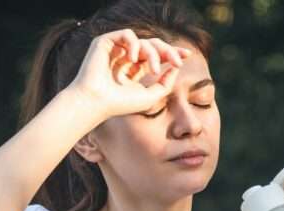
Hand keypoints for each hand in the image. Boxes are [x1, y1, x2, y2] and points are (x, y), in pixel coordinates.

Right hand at [69, 28, 190, 119]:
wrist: (96, 103)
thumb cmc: (120, 104)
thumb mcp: (151, 96)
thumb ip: (166, 83)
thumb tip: (175, 67)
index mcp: (135, 69)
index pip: (157, 55)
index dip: (172, 53)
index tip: (187, 55)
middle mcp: (126, 57)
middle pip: (154, 45)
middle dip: (168, 51)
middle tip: (177, 61)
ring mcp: (116, 49)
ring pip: (144, 41)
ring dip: (153, 54)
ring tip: (152, 70)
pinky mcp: (105, 42)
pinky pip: (127, 34)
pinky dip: (134, 45)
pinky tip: (133, 59)